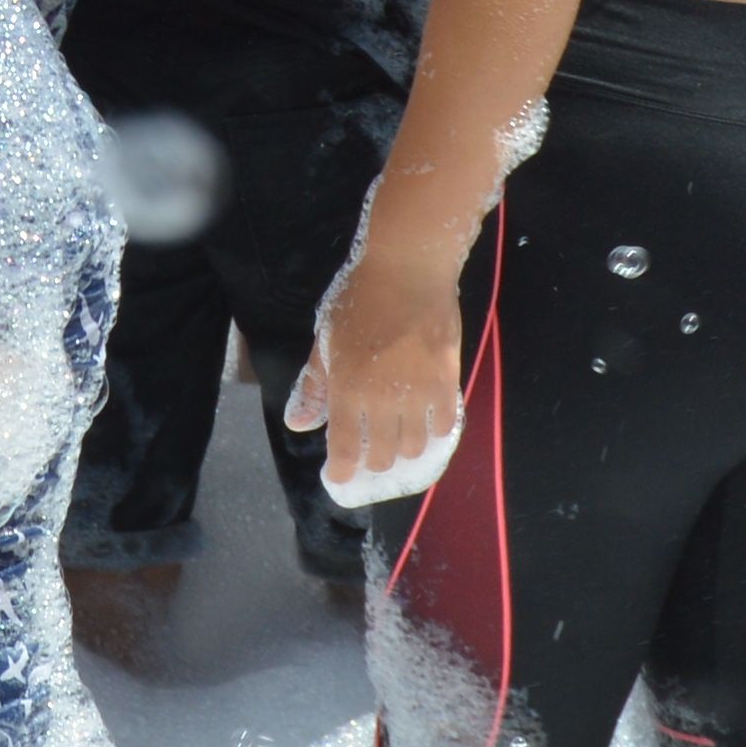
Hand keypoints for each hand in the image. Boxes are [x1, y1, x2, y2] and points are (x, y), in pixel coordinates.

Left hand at [286, 246, 468, 504]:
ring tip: (398, 440)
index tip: (341, 478)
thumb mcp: (326, 340)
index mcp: (347, 389)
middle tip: (370, 454)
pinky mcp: (448, 383)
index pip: (344, 449)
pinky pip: (444, 426)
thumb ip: (314, 386)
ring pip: (414, 447)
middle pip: (382, 455)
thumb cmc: (360, 299)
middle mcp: (383, 400)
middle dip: (373, 462)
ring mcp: (418, 394)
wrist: (408, 269)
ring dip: (404, 450)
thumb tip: (298, 425)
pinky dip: (435, 434)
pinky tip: (426, 426)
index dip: (342, 471)